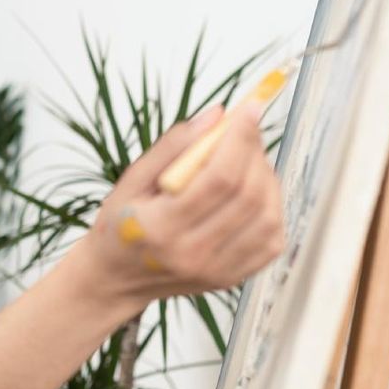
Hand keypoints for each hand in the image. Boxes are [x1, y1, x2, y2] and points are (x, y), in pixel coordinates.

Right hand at [76, 102, 284, 307]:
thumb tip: (217, 116)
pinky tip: (250, 196)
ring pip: (267, 216)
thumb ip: (172, 147)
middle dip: (255, 153)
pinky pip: (271, 240)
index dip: (241, 139)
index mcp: (160, 228)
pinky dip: (271, 209)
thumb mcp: (130, 181)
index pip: (219, 178)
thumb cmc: (120, 226)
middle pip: (248, 195)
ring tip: (245, 165)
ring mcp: (216, 271)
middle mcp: (192, 255)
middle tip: (245, 134)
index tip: (249, 110)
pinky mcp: (232, 278)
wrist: (117, 278)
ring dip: (266, 180)